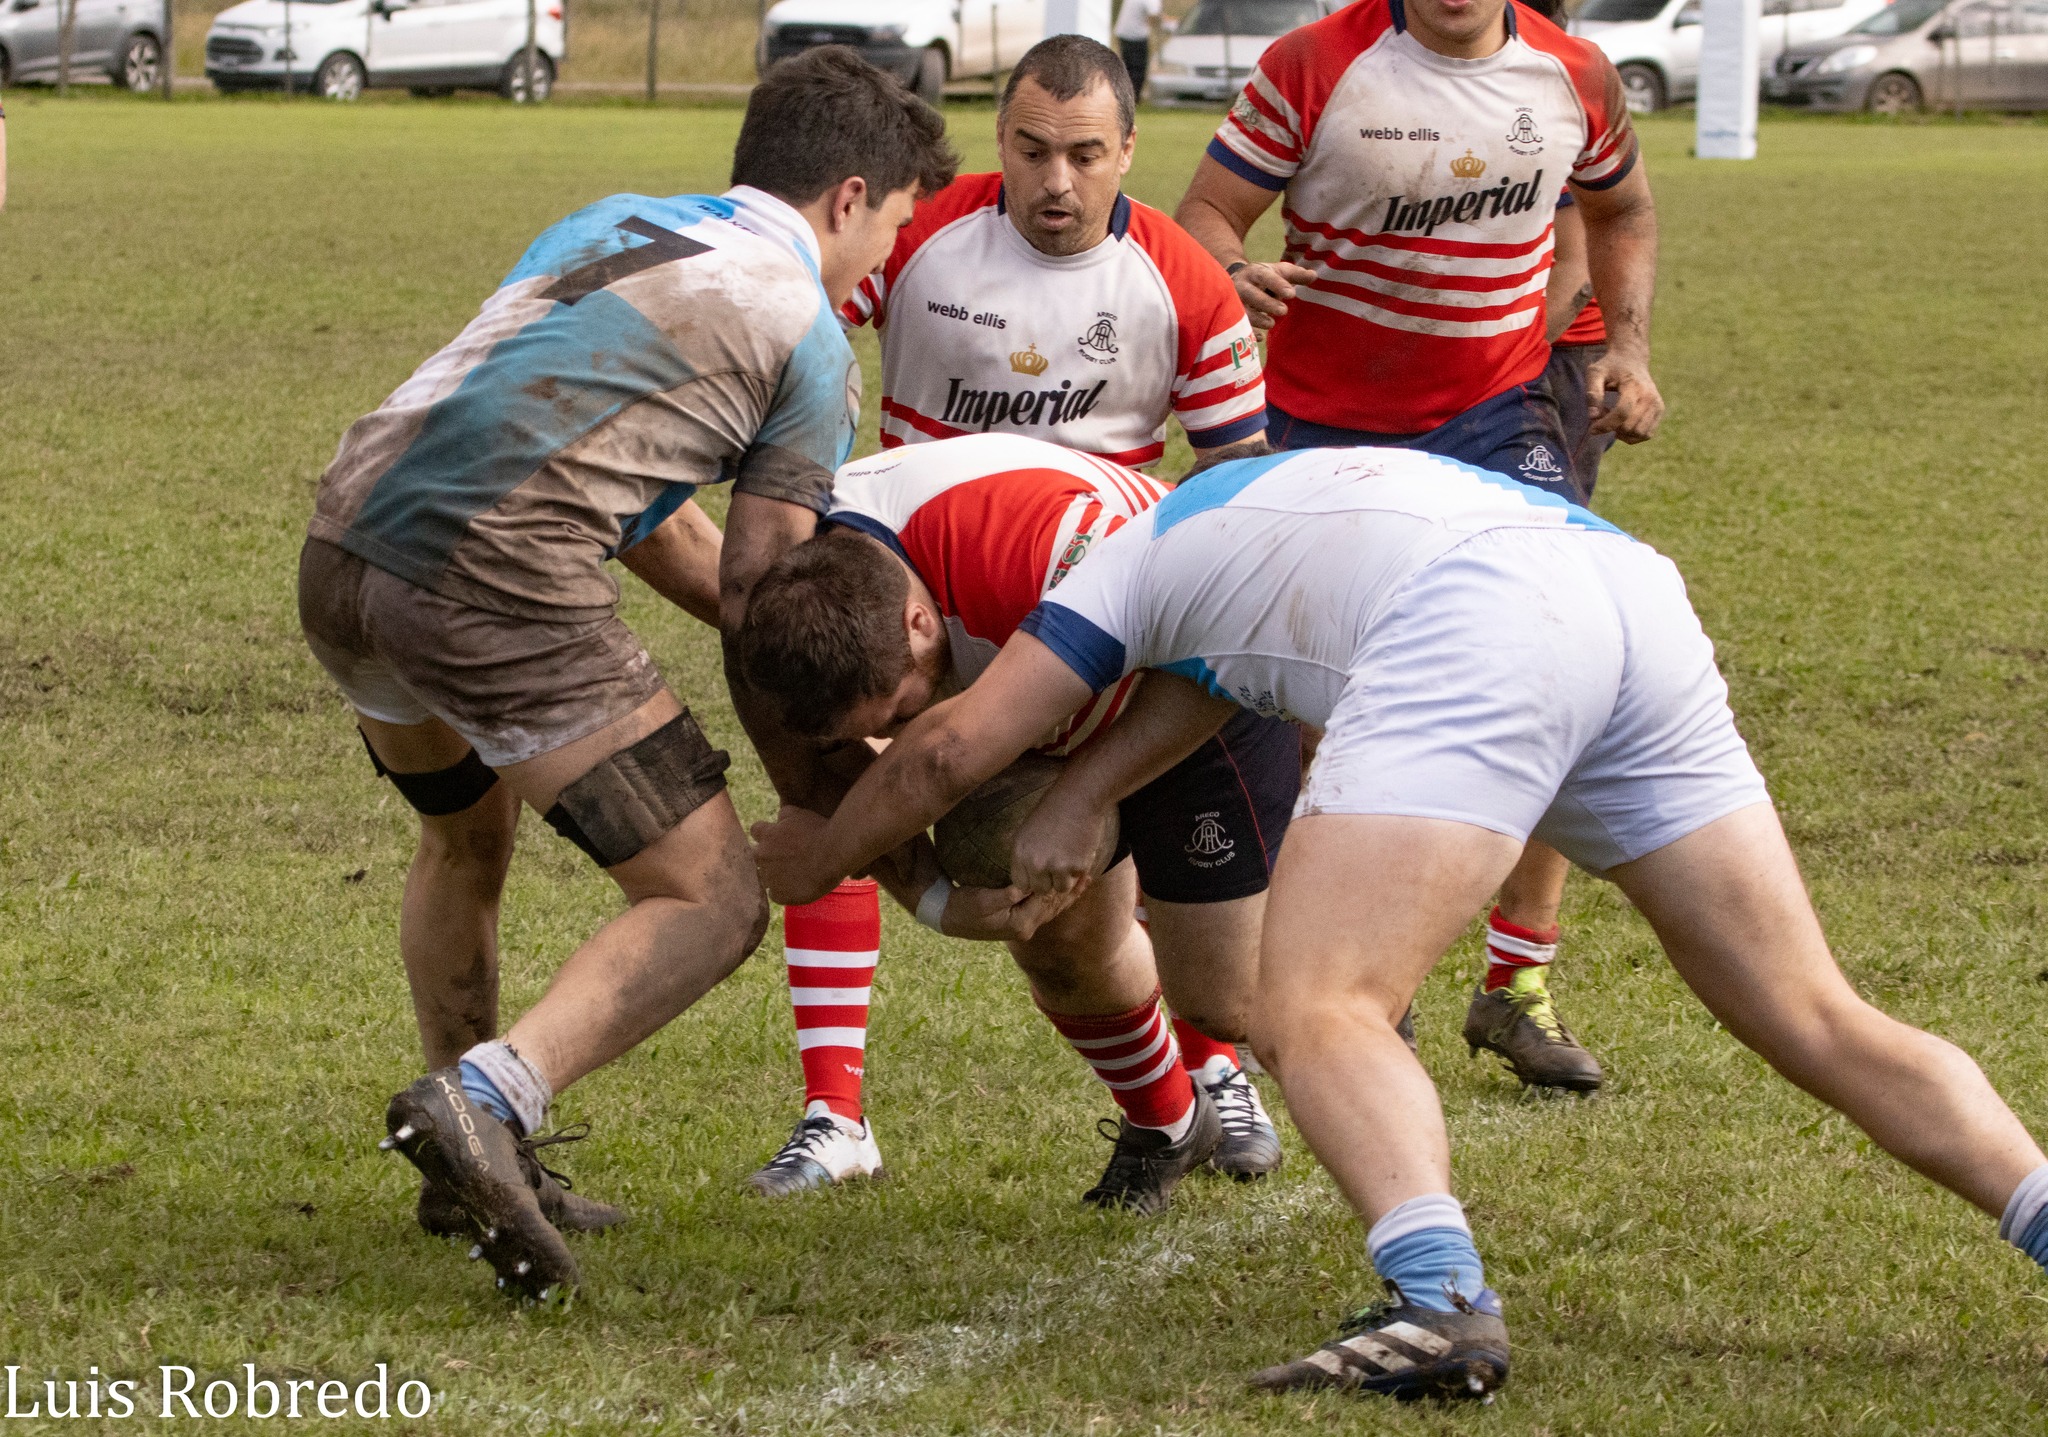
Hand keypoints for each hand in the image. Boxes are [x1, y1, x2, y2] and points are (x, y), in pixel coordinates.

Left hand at [749, 806, 836, 905]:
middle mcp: (762, 855)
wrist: (833, 854)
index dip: (767, 834)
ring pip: (765, 877)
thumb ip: (784, 815)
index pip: (756, 831)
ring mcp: (769, 877)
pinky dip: (784, 892)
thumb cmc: (819, 831)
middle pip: (758, 856)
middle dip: (769, 856)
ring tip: (795, 874)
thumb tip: (778, 818)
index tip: (777, 837)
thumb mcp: (800, 814)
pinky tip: (797, 887)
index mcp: (766, 835)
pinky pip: (775, 894)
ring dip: (776, 875)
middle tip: (788, 858)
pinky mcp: (780, 894)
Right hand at [940, 884, 1074, 941]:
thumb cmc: (963, 906)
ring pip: (1051, 910)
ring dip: (1067, 897)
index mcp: (1020, 924)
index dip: (1063, 887)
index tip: (1078, 872)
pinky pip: (1042, 910)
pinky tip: (1061, 891)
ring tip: (1083, 883)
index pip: (1048, 902)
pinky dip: (1054, 900)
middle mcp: (1025, 928)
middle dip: (1072, 893)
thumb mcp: (982, 900)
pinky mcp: (1017, 921)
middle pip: (1054, 908)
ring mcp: (1022, 927)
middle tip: (1089, 876)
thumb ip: (1005, 895)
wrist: (946, 917)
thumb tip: (1023, 887)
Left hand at [1009, 786, 1115, 897]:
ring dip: (1065, 879)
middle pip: (1040, 889)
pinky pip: (1076, 880)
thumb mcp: (1026, 832)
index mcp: (1020, 853)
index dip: (1031, 880)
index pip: (1020, 884)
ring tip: (1068, 859)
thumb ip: (1024, 856)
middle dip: (1048, 881)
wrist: (1078, 799)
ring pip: (1059, 889)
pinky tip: (1078, 853)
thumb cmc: (1052, 812)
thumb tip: (1025, 880)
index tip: (1039, 874)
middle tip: (1057, 865)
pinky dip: (1078, 871)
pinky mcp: (1077, 867)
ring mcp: (1057, 866)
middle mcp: (1035, 863)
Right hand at [1233, 261, 1318, 332]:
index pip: (1265, 276)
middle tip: (1283, 311)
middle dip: (1266, 303)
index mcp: (1255, 272)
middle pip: (1251, 293)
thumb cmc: (1264, 277)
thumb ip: (1296, 274)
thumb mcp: (1279, 271)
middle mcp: (1241, 285)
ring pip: (1242, 310)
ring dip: (1257, 319)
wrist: (1237, 280)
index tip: (1291, 294)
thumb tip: (1314, 276)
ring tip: (1271, 324)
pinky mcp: (1230, 315)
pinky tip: (1260, 337)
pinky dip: (1249, 332)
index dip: (1277, 284)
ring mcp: (1234, 301)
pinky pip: (1236, 326)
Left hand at [1585, 347, 1664, 443]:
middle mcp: (1649, 396)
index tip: (1592, 428)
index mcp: (1633, 385)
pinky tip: (1622, 423)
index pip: (1622, 412)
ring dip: (1622, 433)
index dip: (1605, 425)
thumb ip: (1592, 394)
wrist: (1632, 358)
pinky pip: (1647, 434)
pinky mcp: (1659, 410)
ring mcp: (1657, 404)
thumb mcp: (1595, 373)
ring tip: (1613, 418)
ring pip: (1639, 433)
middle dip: (1611, 427)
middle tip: (1602, 416)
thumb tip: (1593, 417)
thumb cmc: (1610, 366)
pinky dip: (1632, 435)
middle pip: (1630, 426)